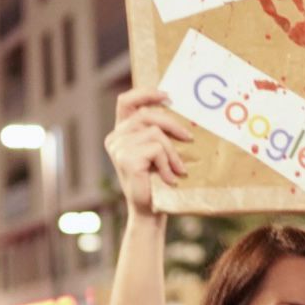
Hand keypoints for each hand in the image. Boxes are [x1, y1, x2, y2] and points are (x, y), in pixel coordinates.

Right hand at [104, 89, 192, 215]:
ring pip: (156, 134)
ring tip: (177, 169)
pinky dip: (168, 163)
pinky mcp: (126, 159)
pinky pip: (157, 149)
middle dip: (173, 125)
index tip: (167, 96)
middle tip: (189, 138)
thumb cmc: (157, 180)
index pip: (126, 101)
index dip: (146, 93)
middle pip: (148, 115)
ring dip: (172, 152)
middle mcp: (115, 138)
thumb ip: (158, 131)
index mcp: (121, 132)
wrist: (150, 210)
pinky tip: (170, 178)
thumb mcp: (157, 151)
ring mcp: (118, 148)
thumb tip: (181, 111)